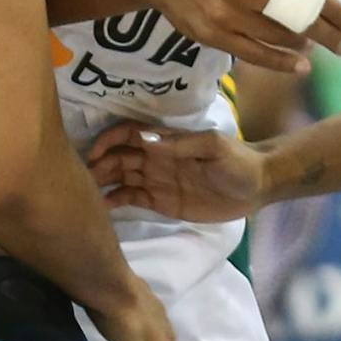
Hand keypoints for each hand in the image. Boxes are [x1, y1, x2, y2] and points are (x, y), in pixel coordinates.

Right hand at [88, 123, 271, 221]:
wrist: (257, 188)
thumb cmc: (237, 161)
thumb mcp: (214, 147)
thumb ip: (182, 144)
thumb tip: (146, 142)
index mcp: (166, 140)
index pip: (129, 134)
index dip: (109, 139)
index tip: (95, 152)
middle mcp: (155, 158)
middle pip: (119, 157)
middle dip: (99, 164)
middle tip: (83, 178)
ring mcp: (156, 180)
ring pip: (121, 178)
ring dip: (102, 182)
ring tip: (86, 193)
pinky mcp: (161, 202)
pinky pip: (132, 199)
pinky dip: (115, 201)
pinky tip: (102, 207)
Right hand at [120, 0, 340, 73]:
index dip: (335, 10)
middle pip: (297, 16)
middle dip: (329, 34)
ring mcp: (226, 12)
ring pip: (278, 36)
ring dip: (305, 45)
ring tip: (318, 48)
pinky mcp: (212, 34)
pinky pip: (255, 54)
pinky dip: (282, 61)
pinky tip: (300, 64)